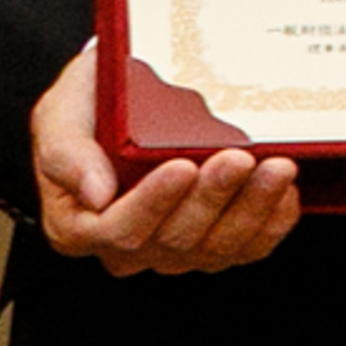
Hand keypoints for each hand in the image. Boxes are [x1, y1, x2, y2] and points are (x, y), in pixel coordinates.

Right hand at [28, 40, 303, 274]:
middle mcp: (127, 248)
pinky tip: (284, 188)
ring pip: (219, 246)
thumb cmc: (90, 106)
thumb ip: (67, 154)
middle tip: (238, 157)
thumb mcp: (61, 115)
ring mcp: (175, 249)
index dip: (152, 204)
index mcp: (77, 225)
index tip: (181, 166)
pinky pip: (251, 246)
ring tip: (276, 167)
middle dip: (212, 198)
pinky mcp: (217, 243)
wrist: (129, 95)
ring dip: (253, 207)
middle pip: (175, 239)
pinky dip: (272, 220)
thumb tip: (95, 194)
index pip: (118, 230)